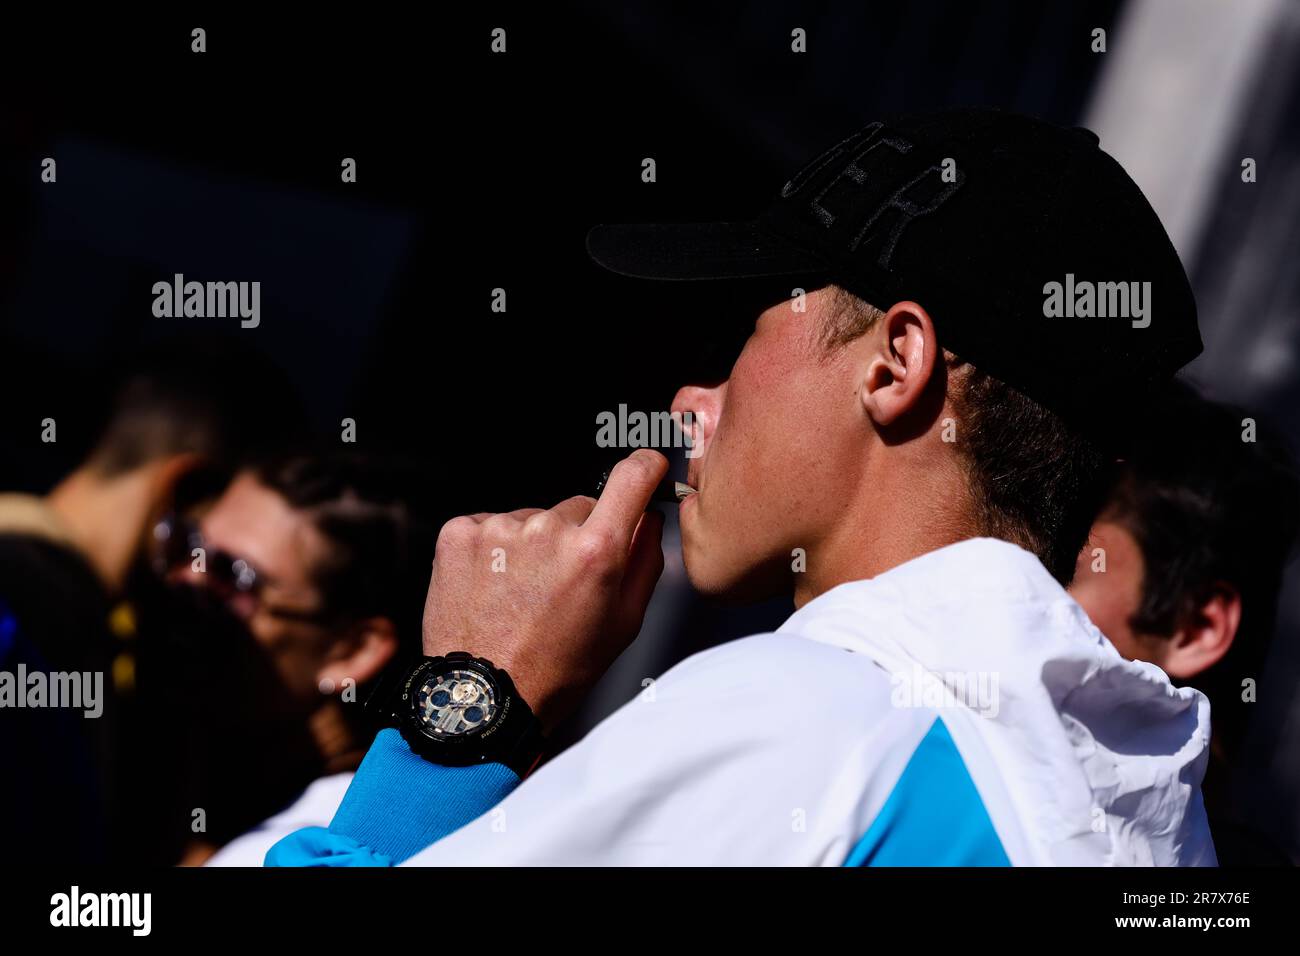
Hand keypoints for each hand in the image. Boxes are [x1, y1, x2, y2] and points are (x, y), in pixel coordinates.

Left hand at [422, 449, 668, 732]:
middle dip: (577, 534)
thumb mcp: (625, 622)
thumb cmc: (559, 667)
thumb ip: (646, 559)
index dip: (644, 467)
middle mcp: (548, 530)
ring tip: (521, 594)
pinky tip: (493, 587)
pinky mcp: (460, 532)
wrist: (483, 697)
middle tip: (561, 584)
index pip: (631, 476)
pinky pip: (491, 525)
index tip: (645, 467)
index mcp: (596, 551)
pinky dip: (494, 549)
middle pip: (578, 507)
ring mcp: (500, 528)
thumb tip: (649, 516)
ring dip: (532, 544)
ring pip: (533, 518)